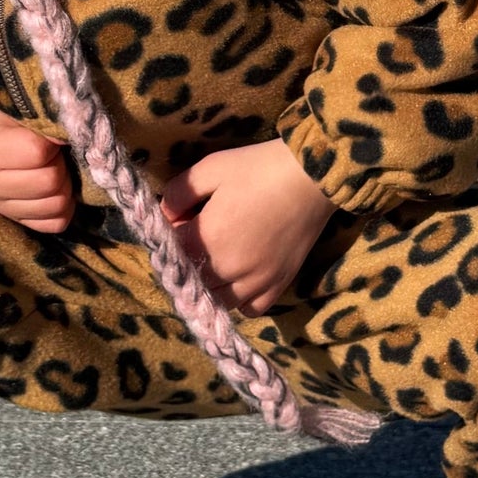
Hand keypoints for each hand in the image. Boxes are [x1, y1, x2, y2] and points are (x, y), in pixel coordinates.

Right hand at [0, 97, 75, 233]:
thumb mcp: (20, 104)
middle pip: (50, 183)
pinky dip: (64, 208)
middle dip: (61, 163)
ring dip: (64, 184)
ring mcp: (0, 206)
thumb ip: (42, 119)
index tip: (47, 132)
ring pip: (57, 206)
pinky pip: (55, 224)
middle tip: (54, 152)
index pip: (39, 153)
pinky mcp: (15, 220)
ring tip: (52, 167)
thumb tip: (63, 140)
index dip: (53, 140)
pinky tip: (55, 189)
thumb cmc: (5, 112)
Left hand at [159, 139, 336, 315]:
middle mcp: (229, 268)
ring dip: (211, 284)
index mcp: (208, 239)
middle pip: (193, 281)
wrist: (312, 176)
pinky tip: (240, 277)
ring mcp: (257, 281)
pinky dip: (240, 299)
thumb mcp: (210, 168)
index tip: (182, 219)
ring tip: (218, 259)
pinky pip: (251, 309)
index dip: (172, 236)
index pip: (172, 253)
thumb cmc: (258, 168)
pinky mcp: (279, 284)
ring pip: (219, 300)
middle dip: (189, 261)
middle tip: (200, 236)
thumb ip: (178, 193)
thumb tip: (165, 215)